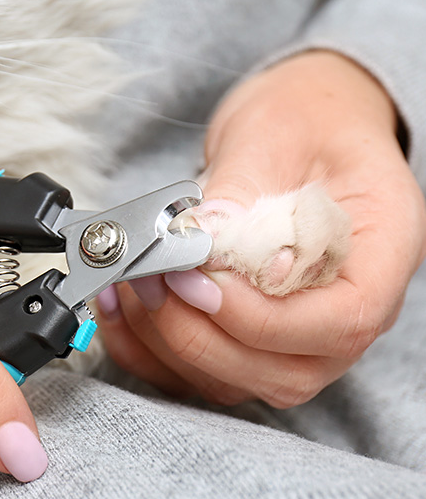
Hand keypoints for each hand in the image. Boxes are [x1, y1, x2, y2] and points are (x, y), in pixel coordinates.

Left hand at [97, 50, 425, 406]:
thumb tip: (204, 238)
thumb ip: (242, 189)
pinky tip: (118, 308)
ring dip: (169, 344)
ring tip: (131, 284)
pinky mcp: (249, 332)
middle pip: (286, 372)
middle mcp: (346, 306)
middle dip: (202, 334)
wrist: (300, 120)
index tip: (199, 278)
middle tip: (153, 278)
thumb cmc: (304, 118)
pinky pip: (201, 369)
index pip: (341, 322)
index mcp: (380, 251)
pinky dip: (151, 350)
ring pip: (238, 380)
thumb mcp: (275, 133)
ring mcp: (298, 330)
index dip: (262, 317)